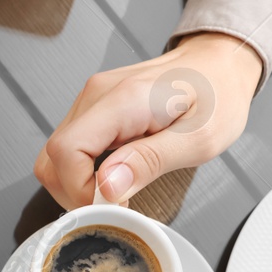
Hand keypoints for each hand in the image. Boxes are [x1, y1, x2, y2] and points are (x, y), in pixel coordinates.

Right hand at [34, 33, 261, 208]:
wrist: (219, 63)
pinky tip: (112, 179)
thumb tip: (106, 187)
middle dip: (75, 194)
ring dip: (77, 185)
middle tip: (114, 208)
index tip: (112, 207)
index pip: (66, 151)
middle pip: (52, 157)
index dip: (79, 190)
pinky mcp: (94, 109)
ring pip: (55, 156)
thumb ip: (150, 162)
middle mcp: (97, 95)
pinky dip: (82, 173)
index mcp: (123, 100)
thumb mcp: (199, 139)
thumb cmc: (218, 97)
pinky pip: (70, 148)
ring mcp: (92, 100)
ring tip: (115, 195)